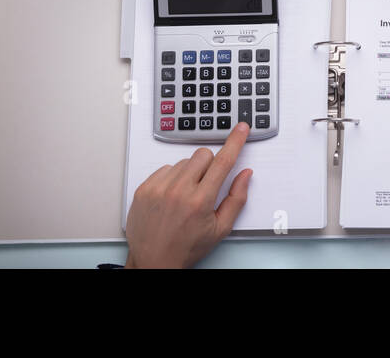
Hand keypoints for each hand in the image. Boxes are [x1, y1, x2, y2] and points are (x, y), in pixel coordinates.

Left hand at [124, 124, 252, 267]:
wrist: (153, 261)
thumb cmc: (186, 248)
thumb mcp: (220, 229)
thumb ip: (236, 199)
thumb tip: (245, 175)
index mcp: (200, 201)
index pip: (223, 162)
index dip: (235, 142)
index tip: (240, 129)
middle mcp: (178, 191)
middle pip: (202, 155)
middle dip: (209, 165)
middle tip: (206, 185)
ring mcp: (159, 188)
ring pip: (183, 161)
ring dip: (189, 173)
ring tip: (185, 196)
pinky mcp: (144, 188)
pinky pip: (164, 168)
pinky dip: (171, 178)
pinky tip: (171, 196)